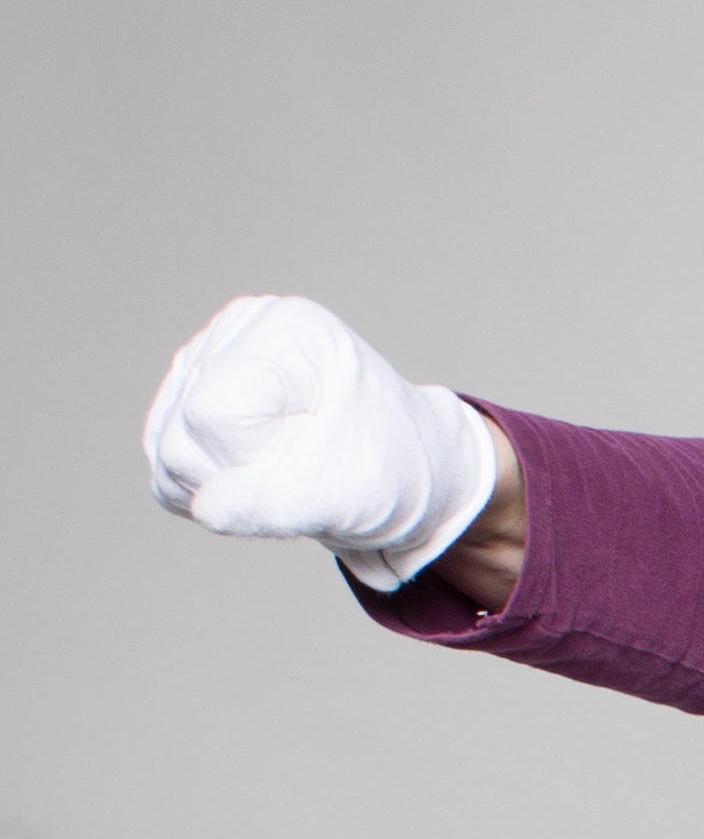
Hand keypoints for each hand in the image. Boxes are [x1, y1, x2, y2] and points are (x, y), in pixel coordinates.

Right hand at [143, 295, 497, 591]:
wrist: (402, 475)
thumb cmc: (388, 471)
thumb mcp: (347, 492)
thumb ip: (277, 501)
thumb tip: (206, 509)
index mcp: (283, 329)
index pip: (212, 415)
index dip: (256, 461)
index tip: (315, 453)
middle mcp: (236, 331)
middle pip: (180, 439)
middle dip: (241, 479)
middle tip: (305, 467)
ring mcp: (208, 360)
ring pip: (166, 455)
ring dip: (228, 489)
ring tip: (289, 469)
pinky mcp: (190, 396)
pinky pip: (167, 469)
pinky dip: (213, 492)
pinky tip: (260, 476)